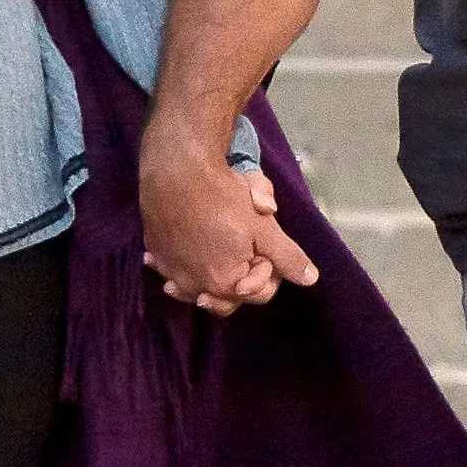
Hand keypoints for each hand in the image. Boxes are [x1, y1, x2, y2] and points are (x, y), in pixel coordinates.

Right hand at [142, 153, 318, 317]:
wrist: (175, 171)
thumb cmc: (223, 199)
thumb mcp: (264, 227)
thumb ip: (287, 257)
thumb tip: (310, 279)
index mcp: (225, 285)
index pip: (259, 293)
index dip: (269, 268)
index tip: (264, 243)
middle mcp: (194, 287)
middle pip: (228, 295)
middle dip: (241, 277)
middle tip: (245, 250)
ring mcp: (170, 272)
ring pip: (197, 285)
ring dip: (209, 275)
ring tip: (216, 255)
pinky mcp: (155, 254)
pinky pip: (171, 268)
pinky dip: (181, 262)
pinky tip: (185, 248)